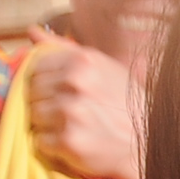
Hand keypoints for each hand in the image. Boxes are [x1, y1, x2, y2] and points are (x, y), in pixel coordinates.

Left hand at [23, 40, 146, 178]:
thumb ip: (64, 49)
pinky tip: (73, 142)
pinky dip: (52, 146)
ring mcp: (71, 111)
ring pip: (33, 116)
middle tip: (67, 113)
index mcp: (82, 61)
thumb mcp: (101, 67)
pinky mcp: (69, 140)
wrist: (147, 141)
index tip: (58, 92)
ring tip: (71, 127)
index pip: (36, 67)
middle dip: (45, 103)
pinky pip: (40, 141)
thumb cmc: (122, 102)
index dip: (44, 82)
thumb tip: (32, 32)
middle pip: (32, 92)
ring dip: (47, 125)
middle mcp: (76, 82)